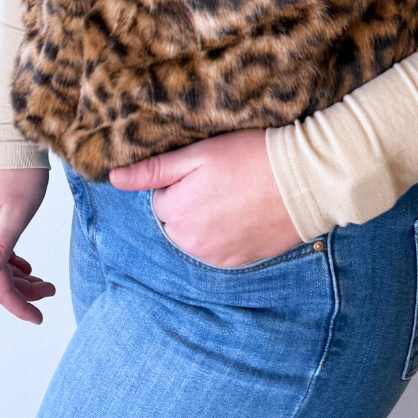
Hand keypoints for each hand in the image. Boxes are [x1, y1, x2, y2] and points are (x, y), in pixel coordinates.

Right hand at [0, 168, 55, 323]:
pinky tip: (28, 268)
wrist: (16, 145)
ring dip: (23, 280)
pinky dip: (16, 266)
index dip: (19, 306)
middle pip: (0, 280)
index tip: (39, 319)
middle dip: (25, 294)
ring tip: (47, 285)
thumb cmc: (21, 177)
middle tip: (51, 293)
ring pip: (2, 268)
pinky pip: (2, 254)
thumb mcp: (16, 215)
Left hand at [109, 130, 302, 267]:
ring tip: (235, 196)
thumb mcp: (198, 153)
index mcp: (175, 212)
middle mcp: (190, 242)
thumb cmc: (250, 157)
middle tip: (221, 180)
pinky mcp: (238, 263)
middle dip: (189, 203)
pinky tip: (245, 214)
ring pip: (195, 237)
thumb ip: (153, 169)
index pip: (160, 198)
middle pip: (175, 221)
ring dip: (206, 221)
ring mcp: (215, 256)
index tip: (206, 169)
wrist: (303, 180)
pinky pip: (218, 250)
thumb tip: (113, 178)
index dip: (181, 181)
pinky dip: (225, 235)